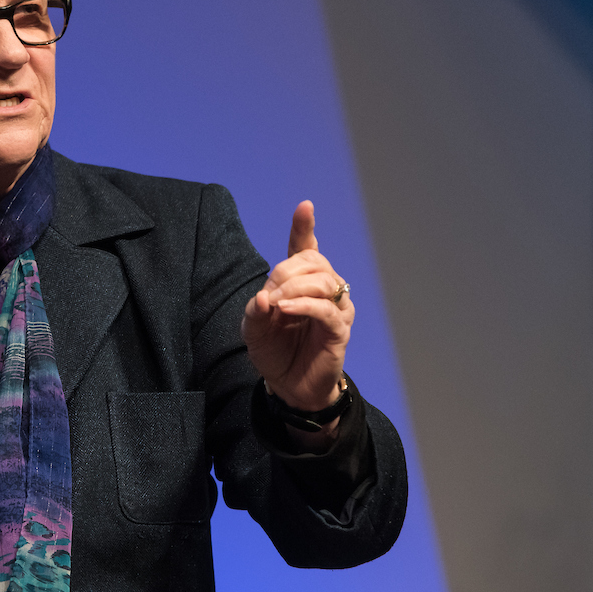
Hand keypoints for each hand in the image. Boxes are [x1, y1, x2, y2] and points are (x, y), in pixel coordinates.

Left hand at [240, 201, 353, 412]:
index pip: (305, 247)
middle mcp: (323, 289)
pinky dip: (304, 306)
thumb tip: (263, 298)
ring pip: (323, 281)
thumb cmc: (274, 350)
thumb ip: (254, 310)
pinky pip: (327, 310)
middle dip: (286, 271)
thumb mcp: (253, 328)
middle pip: (313, 261)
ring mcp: (335, 308)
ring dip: (294, 288)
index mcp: (301, 282)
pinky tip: (286, 310)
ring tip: (276, 305)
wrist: (287, 385)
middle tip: (268, 294)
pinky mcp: (340, 330)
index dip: (305, 227)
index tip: (305, 207)